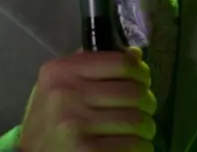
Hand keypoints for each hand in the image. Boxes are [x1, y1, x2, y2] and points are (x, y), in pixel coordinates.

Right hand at [19, 47, 155, 151]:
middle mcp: (66, 95)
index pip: (120, 62)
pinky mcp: (86, 151)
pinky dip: (141, 147)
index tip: (142, 80)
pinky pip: (132, 145)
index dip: (139, 71)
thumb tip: (135, 55)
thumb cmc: (49, 119)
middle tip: (145, 109)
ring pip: (137, 120)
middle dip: (147, 102)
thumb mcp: (59, 85)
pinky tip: (134, 146)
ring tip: (141, 130)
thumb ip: (92, 66)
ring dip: (146, 127)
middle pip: (133, 91)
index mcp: (61, 71)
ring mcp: (76, 125)